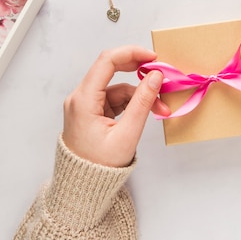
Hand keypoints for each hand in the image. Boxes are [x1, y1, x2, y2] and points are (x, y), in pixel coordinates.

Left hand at [62, 46, 170, 167]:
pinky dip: (132, 102)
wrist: (84, 187)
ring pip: (117, 87)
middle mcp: (80, 97)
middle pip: (111, 70)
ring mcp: (85, 104)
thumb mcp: (127, 134)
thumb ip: (143, 102)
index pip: (107, 61)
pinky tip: (147, 111)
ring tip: (160, 109)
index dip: (131, 53)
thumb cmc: (100, 166)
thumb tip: (155, 77)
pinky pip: (115, 98)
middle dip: (139, 72)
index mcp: (83, 100)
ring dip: (140, 94)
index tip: (153, 58)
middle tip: (160, 75)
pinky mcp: (92, 111)